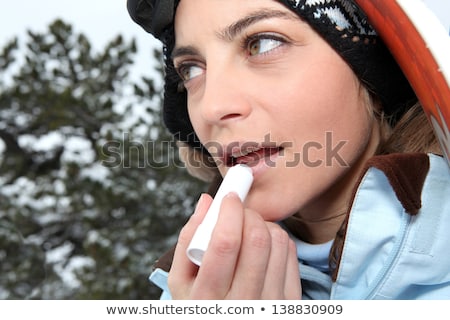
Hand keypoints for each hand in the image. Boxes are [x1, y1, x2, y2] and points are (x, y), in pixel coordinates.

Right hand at [168, 192, 300, 298]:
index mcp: (208, 298)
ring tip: (248, 230)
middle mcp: (243, 304)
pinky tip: (263, 245)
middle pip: (257, 240)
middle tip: (238, 212)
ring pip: (278, 242)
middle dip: (248, 214)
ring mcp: (270, 304)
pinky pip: (291, 253)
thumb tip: (206, 201)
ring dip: (263, 224)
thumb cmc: (199, 303)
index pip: (226, 244)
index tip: (229, 197)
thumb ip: (188, 239)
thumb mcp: (180, 280)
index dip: (230, 211)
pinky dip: (277, 238)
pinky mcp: (289, 302)